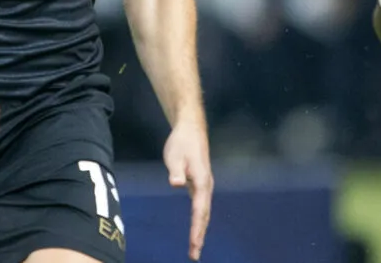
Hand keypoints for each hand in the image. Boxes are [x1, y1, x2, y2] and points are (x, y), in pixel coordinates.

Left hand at [164, 121, 212, 259]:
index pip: (199, 209)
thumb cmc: (182, 142)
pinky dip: (200, 220)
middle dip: (200, 235)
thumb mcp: (174, 155)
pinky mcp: (200, 184)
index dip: (197, 227)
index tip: (194, 243)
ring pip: (204, 212)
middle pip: (204, 214)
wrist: (190, 129)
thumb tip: (176, 183)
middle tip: (194, 254)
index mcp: (201, 180)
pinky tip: (196, 229)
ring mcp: (204, 185)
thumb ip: (175, 170)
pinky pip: (201, 207)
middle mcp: (206, 185)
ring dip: (201, 230)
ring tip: (196, 248)